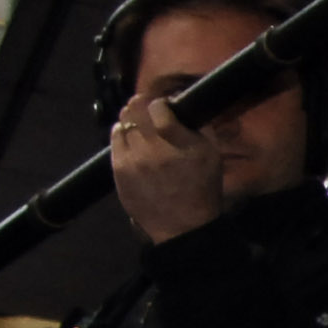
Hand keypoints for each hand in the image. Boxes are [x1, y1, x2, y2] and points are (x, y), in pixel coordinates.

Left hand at [111, 94, 230, 243]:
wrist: (182, 225)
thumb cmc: (202, 189)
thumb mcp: (213, 156)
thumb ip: (201, 127)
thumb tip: (184, 105)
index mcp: (182, 145)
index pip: (159, 108)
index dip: (159, 102)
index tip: (163, 104)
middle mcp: (155, 149)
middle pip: (136, 111)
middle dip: (141, 104)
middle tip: (146, 105)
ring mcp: (134, 159)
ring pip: (123, 123)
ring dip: (130, 118)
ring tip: (138, 122)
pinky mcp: (119, 168)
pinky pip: (115, 139)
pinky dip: (121, 133)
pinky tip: (131, 137)